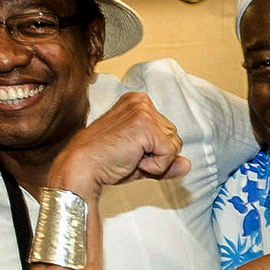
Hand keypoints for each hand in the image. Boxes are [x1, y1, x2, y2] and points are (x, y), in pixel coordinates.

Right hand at [46, 92, 188, 199]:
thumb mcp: (141, 160)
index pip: (167, 133)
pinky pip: (170, 154)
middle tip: (128, 156)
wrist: (82, 168)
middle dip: (157, 156)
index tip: (128, 152)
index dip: (154, 152)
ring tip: (129, 157)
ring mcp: (143, 111)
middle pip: (174, 138)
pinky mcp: (146, 125)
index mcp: (138, 103)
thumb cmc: (105, 163)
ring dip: (156, 161)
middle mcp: (141, 101)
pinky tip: (132, 160)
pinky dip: (155, 166)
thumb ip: (166, 160)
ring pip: (174, 146)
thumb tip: (187, 164)